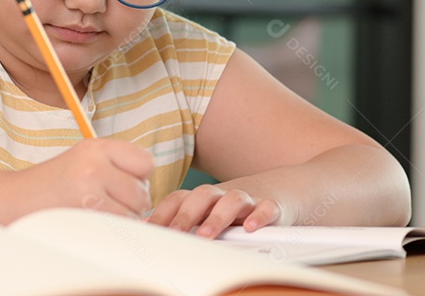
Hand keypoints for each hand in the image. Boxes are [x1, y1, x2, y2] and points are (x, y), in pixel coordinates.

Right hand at [29, 139, 153, 217]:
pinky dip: (109, 228)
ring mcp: (88, 187)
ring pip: (132, 211)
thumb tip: (147, 187)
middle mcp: (94, 163)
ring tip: (96, 211)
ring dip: (121, 217)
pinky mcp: (83, 211)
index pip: (145, 162)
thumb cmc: (53, 184)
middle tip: (106, 202)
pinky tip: (89, 221)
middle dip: (131, 202)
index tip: (122, 184)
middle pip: (142, 191)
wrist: (13, 200)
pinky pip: (117, 225)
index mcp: (96, 146)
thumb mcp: (83, 160)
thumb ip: (116, 165)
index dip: (139, 177)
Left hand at [147, 184, 285, 238]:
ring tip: (206, 234)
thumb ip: (178, 221)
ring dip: (218, 217)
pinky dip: (259, 216)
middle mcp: (223, 195)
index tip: (150, 231)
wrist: (281, 189)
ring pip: (232, 200)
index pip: (178, 200)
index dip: (163, 214)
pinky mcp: (272, 205)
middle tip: (175, 234)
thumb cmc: (234, 207)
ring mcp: (248, 198)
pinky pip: (266, 207)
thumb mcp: (207, 212)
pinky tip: (250, 227)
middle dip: (186, 216)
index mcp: (203, 197)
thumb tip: (143, 228)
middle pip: (202, 197)